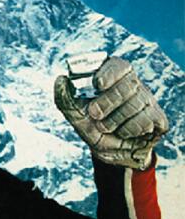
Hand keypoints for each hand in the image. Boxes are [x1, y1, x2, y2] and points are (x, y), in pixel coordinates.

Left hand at [54, 57, 168, 169]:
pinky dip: (130, 129)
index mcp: (113, 78)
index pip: (118, 66)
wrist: (111, 153)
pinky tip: (124, 132)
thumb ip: (66, 99)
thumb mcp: (76, 115)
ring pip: (136, 104)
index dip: (110, 73)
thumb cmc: (92, 127)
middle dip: (108, 102)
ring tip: (105, 127)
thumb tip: (61, 80)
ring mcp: (147, 100)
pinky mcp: (158, 117)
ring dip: (116, 120)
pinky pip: (146, 120)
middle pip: (128, 85)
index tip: (98, 85)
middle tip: (94, 114)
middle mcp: (133, 85)